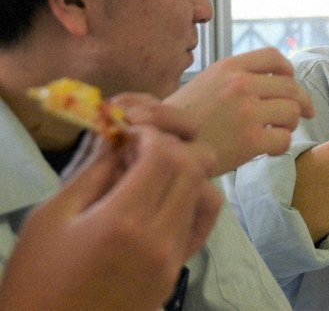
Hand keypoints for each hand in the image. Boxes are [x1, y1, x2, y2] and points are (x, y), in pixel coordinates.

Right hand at [0, 126, 221, 310]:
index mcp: (124, 222)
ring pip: (207, 194)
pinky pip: (202, 224)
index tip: (130, 134)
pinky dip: (193, 200)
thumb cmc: (37, 277)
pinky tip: (165, 198)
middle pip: (194, 169)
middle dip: (172, 147)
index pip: (165, 156)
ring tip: (155, 173)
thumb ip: (92, 173)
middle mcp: (160, 239)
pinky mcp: (177, 272)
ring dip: (187, 173)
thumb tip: (120, 138)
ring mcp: (174, 259)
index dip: (151, 134)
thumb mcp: (51, 218)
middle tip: (142, 148)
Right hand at [165, 47, 314, 173]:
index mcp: (229, 67)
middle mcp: (240, 84)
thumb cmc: (181, 118)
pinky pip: (284, 139)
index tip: (292, 81)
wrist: (161, 145)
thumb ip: (234, 78)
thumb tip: (271, 81)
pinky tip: (268, 150)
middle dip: (300, 102)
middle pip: (291, 87)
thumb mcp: (205, 82)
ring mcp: (247, 112)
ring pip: (292, 113)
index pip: (273, 56)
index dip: (288, 70)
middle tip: (305, 114)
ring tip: (275, 133)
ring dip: (289, 125)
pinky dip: (281, 146)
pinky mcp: (250, 141)